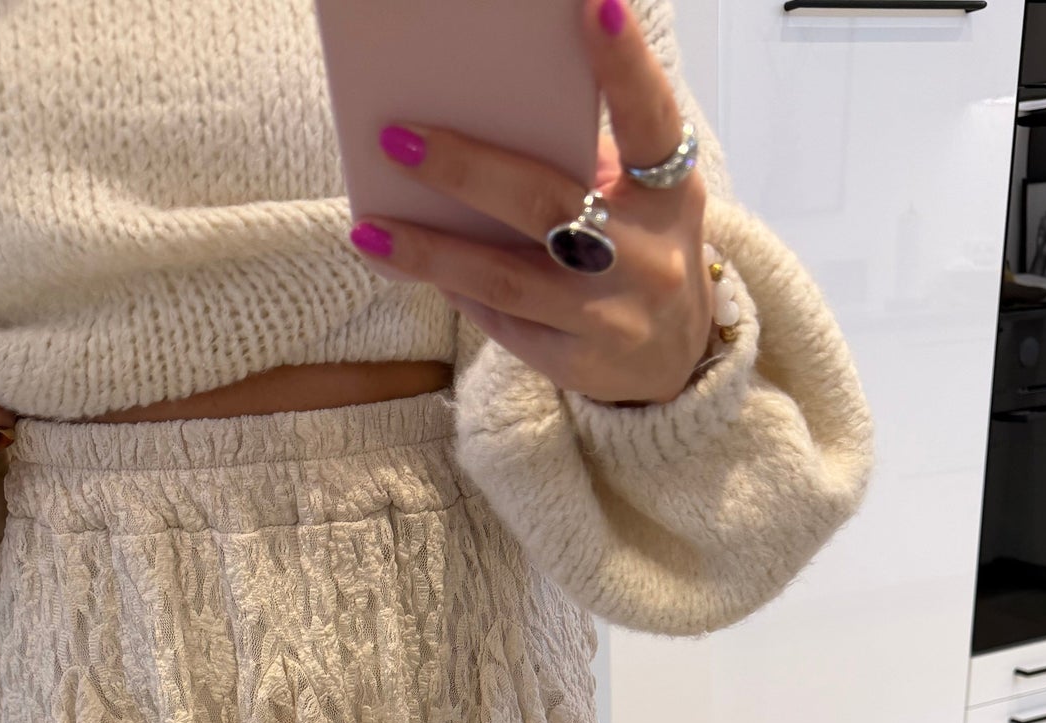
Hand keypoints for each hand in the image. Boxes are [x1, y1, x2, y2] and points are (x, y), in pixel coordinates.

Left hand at [347, 0, 713, 405]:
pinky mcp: (579, 363)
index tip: (594, 3)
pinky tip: (406, 263)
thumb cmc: (636, 247)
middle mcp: (650, 256)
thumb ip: (575, 159)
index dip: (625, 64)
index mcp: (668, 190)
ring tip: (370, 229)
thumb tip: (468, 119)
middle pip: (548, 203)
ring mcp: (614, 316)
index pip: (648, 119)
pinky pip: (501, 321)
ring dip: (431, 250)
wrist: (675, 358)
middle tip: (397, 138)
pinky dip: (453, 286)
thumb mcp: (633, 197)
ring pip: (506, 278)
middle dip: (466, 169)